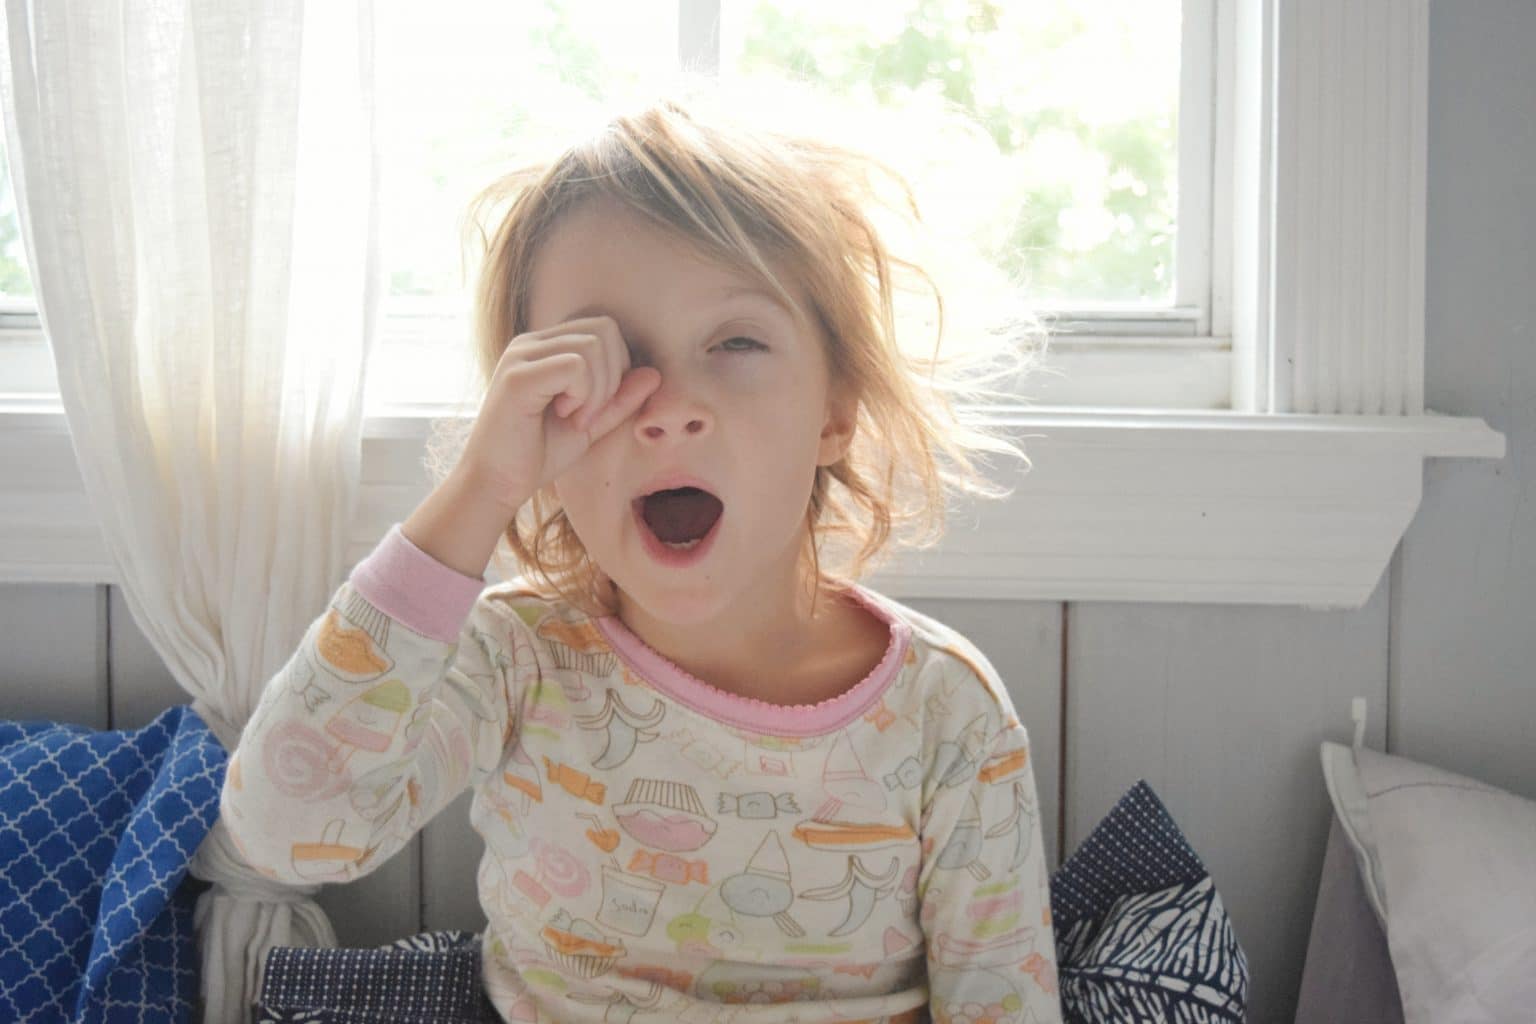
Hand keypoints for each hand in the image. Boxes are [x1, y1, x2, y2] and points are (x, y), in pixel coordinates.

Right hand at [452, 315, 661, 512]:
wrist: (496, 484)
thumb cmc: (537, 455)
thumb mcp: (590, 424)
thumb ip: (619, 399)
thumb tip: (654, 373)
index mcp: (545, 347)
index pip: (605, 328)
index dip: (617, 367)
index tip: (596, 408)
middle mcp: (530, 343)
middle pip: (605, 329)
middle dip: (613, 376)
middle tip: (589, 415)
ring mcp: (521, 355)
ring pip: (593, 346)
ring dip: (598, 391)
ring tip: (574, 419)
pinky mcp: (517, 376)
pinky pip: (575, 366)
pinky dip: (583, 396)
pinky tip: (564, 416)